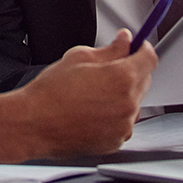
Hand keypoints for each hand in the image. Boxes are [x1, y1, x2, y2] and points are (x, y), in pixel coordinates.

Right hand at [0, 29, 156, 162]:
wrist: (33, 124)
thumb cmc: (50, 93)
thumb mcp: (79, 58)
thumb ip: (110, 49)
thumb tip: (124, 41)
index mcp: (122, 78)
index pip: (149, 58)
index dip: (143, 49)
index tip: (137, 48)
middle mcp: (128, 103)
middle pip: (144, 80)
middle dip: (131, 72)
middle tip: (107, 70)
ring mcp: (123, 125)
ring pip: (134, 103)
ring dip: (123, 96)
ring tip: (94, 95)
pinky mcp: (115, 141)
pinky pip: (123, 123)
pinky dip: (115, 116)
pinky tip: (92, 111)